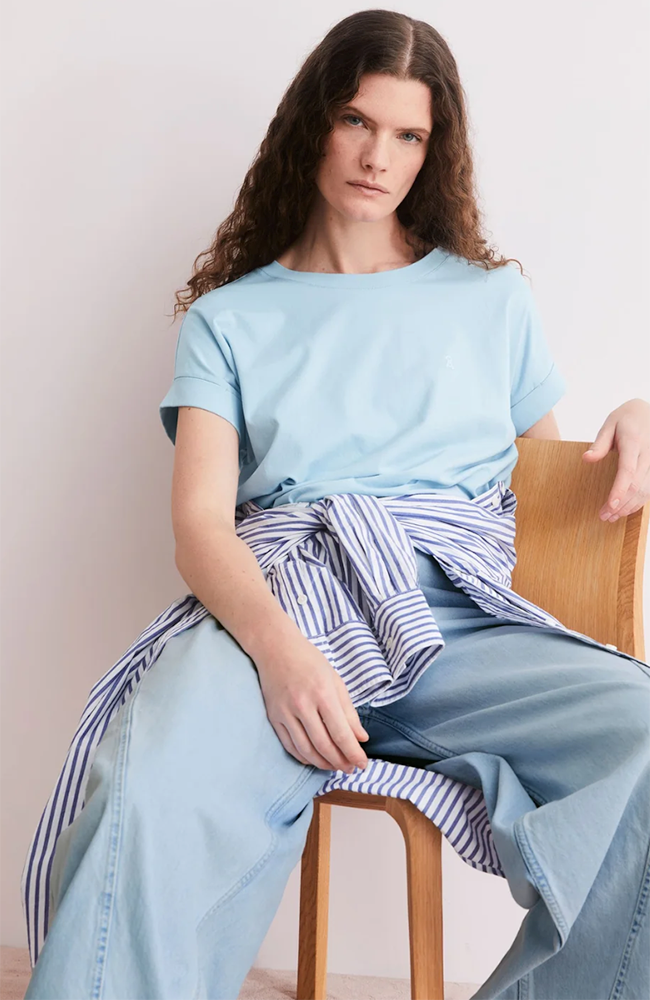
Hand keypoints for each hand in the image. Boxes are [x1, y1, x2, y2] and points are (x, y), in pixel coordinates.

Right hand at [254, 634, 369, 773]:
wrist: (276, 648)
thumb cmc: (309, 661)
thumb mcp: (335, 681)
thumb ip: (349, 711)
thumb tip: (361, 738)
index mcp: (323, 694)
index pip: (341, 733)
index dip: (353, 753)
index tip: (362, 764)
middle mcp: (303, 705)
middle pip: (324, 746)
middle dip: (340, 762)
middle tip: (350, 768)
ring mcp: (285, 713)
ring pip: (306, 750)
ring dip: (323, 763)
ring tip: (335, 766)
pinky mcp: (273, 717)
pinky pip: (290, 745)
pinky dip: (304, 757)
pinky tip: (315, 759)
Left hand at [582, 398, 649, 521]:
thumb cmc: (628, 417)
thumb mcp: (610, 423)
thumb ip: (600, 443)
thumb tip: (586, 458)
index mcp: (634, 441)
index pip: (628, 470)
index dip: (620, 490)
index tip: (610, 505)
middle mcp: (649, 453)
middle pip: (636, 485)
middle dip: (620, 504)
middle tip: (603, 516)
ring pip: (646, 490)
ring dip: (629, 506)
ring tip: (611, 516)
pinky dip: (638, 501)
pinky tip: (626, 509)